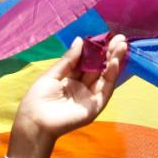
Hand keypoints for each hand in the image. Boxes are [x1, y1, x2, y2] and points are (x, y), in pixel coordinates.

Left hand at [10, 34, 128, 157]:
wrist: (36, 121)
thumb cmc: (37, 99)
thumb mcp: (52, 74)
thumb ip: (68, 60)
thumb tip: (80, 40)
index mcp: (70, 79)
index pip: (87, 62)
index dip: (96, 50)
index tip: (106, 36)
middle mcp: (82, 87)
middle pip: (98, 68)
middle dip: (109, 53)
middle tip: (120, 37)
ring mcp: (89, 97)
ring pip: (105, 77)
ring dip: (114, 61)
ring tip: (121, 45)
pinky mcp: (94, 107)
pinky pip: (105, 90)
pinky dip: (111, 76)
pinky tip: (114, 62)